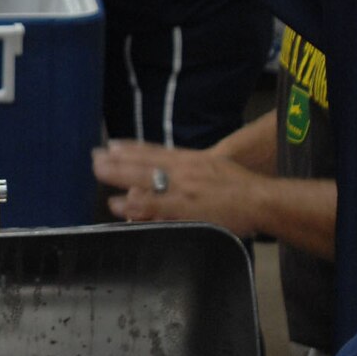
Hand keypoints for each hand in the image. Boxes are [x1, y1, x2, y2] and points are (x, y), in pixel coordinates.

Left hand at [92, 140, 267, 235]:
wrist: (261, 199)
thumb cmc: (240, 186)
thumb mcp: (213, 167)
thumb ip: (188, 169)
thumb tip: (166, 175)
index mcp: (189, 160)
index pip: (154, 151)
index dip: (131, 148)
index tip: (111, 145)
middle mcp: (183, 172)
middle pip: (144, 164)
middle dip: (118, 162)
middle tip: (95, 159)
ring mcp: (183, 191)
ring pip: (147, 183)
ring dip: (122, 181)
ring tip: (102, 180)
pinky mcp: (186, 210)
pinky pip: (158, 208)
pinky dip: (138, 206)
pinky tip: (122, 205)